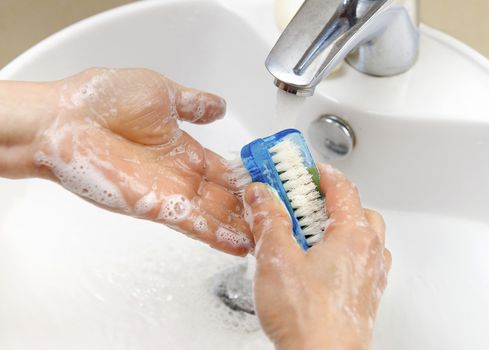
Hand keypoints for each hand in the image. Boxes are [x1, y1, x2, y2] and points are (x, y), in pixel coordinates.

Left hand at [0, 68, 251, 255]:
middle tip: (280, 217)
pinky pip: (197, 226)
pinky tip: (244, 244)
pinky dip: (221, 236)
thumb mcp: (163, 93)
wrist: (67, 121)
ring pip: (216, 215)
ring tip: (271, 236)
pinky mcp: (160, 207)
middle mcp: (181, 174)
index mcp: (183, 148)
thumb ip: (195, 104)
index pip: (224, 169)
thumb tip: (220, 106)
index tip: (271, 185)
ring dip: (242, 226)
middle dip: (251, 207)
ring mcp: (172, 192)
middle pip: (225, 197)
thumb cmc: (104, 100)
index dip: (248, 178)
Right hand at [243, 164, 391, 349]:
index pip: (343, 188)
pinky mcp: (364, 296)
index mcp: (353, 236)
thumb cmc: (309, 319)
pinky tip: (319, 264)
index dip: (321, 173)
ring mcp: (370, 276)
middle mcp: (369, 254)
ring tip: (308, 232)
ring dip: (339, 227)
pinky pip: (360, 262)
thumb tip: (261, 195)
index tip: (303, 168)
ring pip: (363, 237)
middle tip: (303, 200)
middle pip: (358, 210)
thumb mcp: (277, 258)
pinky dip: (343, 252)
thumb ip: (269, 220)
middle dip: (331, 200)